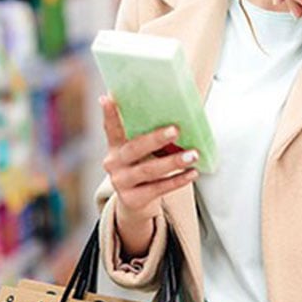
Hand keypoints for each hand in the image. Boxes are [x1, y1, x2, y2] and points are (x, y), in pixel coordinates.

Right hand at [100, 95, 198, 225]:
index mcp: (114, 146)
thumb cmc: (143, 166)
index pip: (110, 128)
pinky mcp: (132, 199)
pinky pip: (158, 189)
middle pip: (134, 148)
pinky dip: (177, 180)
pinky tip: (192, 173)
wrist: (136, 203)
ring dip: (173, 162)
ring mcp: (121, 182)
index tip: (107, 98)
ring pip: (148, 170)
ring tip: (193, 154)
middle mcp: (113, 163)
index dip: (109, 114)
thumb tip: (177, 114)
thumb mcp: (139, 152)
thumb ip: (147, 136)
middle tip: (176, 129)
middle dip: (156, 139)